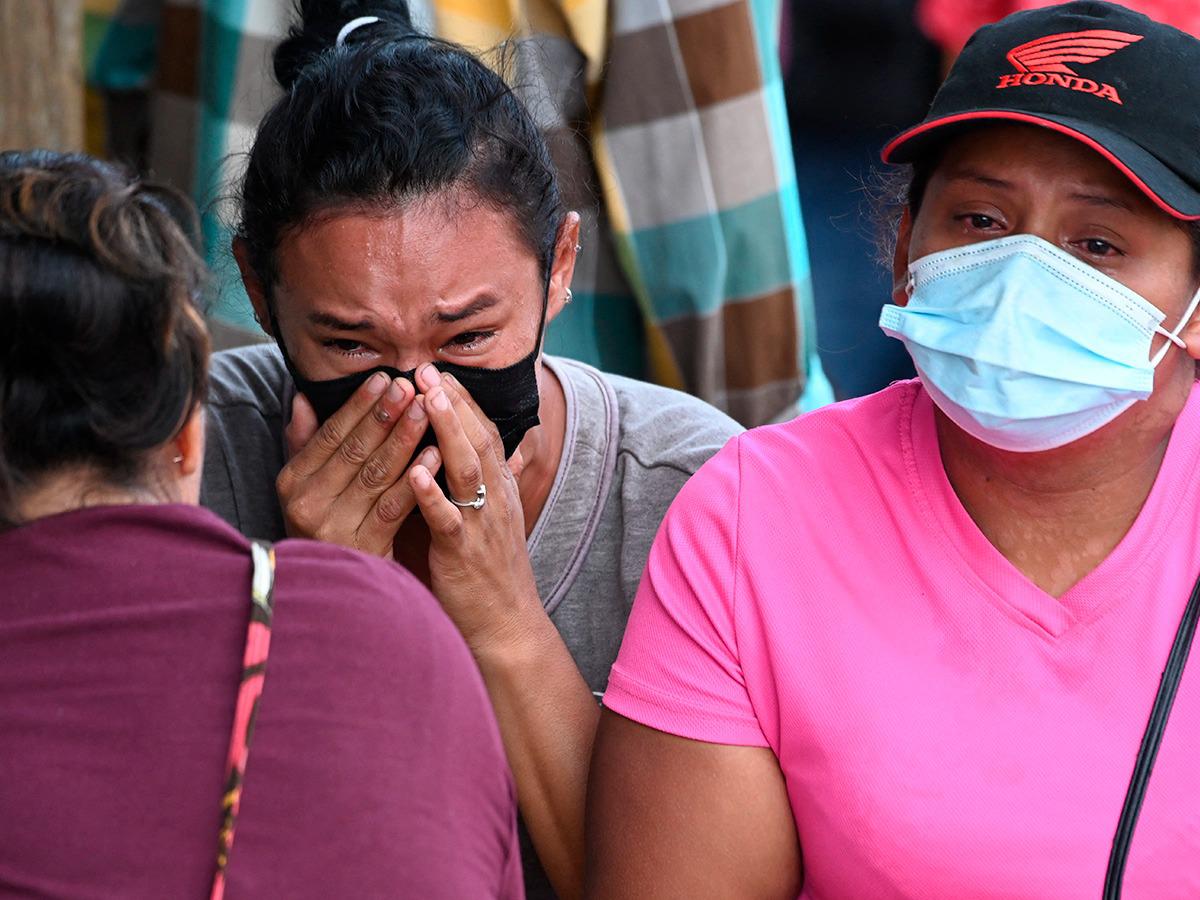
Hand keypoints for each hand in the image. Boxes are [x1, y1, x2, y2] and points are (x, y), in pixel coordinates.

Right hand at [277, 371, 441, 557]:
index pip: (330, 434)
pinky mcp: (365, 547)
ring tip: (427, 410)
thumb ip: (305, 444)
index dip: (358, 405)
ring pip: (376, 473)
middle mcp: (307, 504)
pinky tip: (436, 452)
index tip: (384, 378)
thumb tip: (301, 397)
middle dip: (385, 414)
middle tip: (410, 385)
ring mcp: (334, 527)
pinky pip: (394, 504)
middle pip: (354, 450)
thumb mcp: (309, 489)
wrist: (341, 592)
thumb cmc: (330, 530)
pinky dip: (416, 476)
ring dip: (404, 438)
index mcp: (292, 483)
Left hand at [408, 364, 540, 653]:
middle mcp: (495, 499)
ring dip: (447, 433)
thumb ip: (501, 480)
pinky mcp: (464, 553)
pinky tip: (413, 472)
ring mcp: (481, 524)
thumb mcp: (501, 518)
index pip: (485, 432)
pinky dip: (432, 495)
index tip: (439, 369)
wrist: (508, 625)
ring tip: (426, 401)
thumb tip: (516, 448)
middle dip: (453, 402)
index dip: (464, 400)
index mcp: (499, 488)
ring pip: (467, 470)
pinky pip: (449, 520)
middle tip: (427, 368)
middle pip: (478, 439)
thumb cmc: (494, 572)